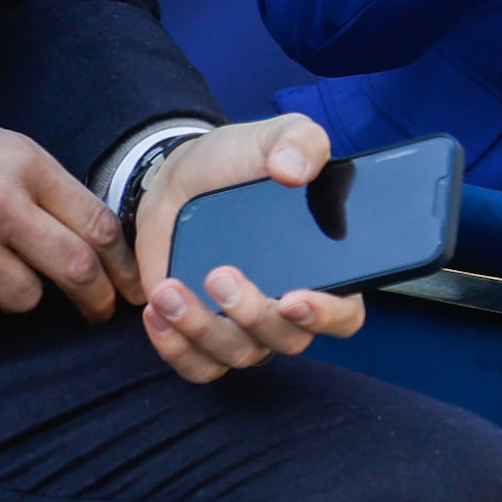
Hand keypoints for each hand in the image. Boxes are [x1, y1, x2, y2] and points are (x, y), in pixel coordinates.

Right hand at [0, 80, 138, 324]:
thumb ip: (35, 185)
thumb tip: (84, 232)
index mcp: (23, 163)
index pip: (97, 221)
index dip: (121, 260)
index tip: (127, 281)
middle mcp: (2, 204)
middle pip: (75, 268)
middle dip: (95, 298)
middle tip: (100, 311)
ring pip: (24, 298)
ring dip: (15, 292)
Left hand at [131, 115, 366, 382]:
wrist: (182, 175)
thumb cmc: (240, 161)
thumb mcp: (274, 136)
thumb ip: (299, 142)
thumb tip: (295, 169)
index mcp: (323, 268)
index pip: (344, 315)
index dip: (326, 316)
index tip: (295, 299)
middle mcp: (289, 309)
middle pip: (286, 340)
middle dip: (251, 314)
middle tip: (219, 274)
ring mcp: (245, 327)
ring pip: (236, 355)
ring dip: (201, 330)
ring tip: (170, 291)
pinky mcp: (202, 334)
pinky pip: (196, 365)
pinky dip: (174, 348)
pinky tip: (157, 312)